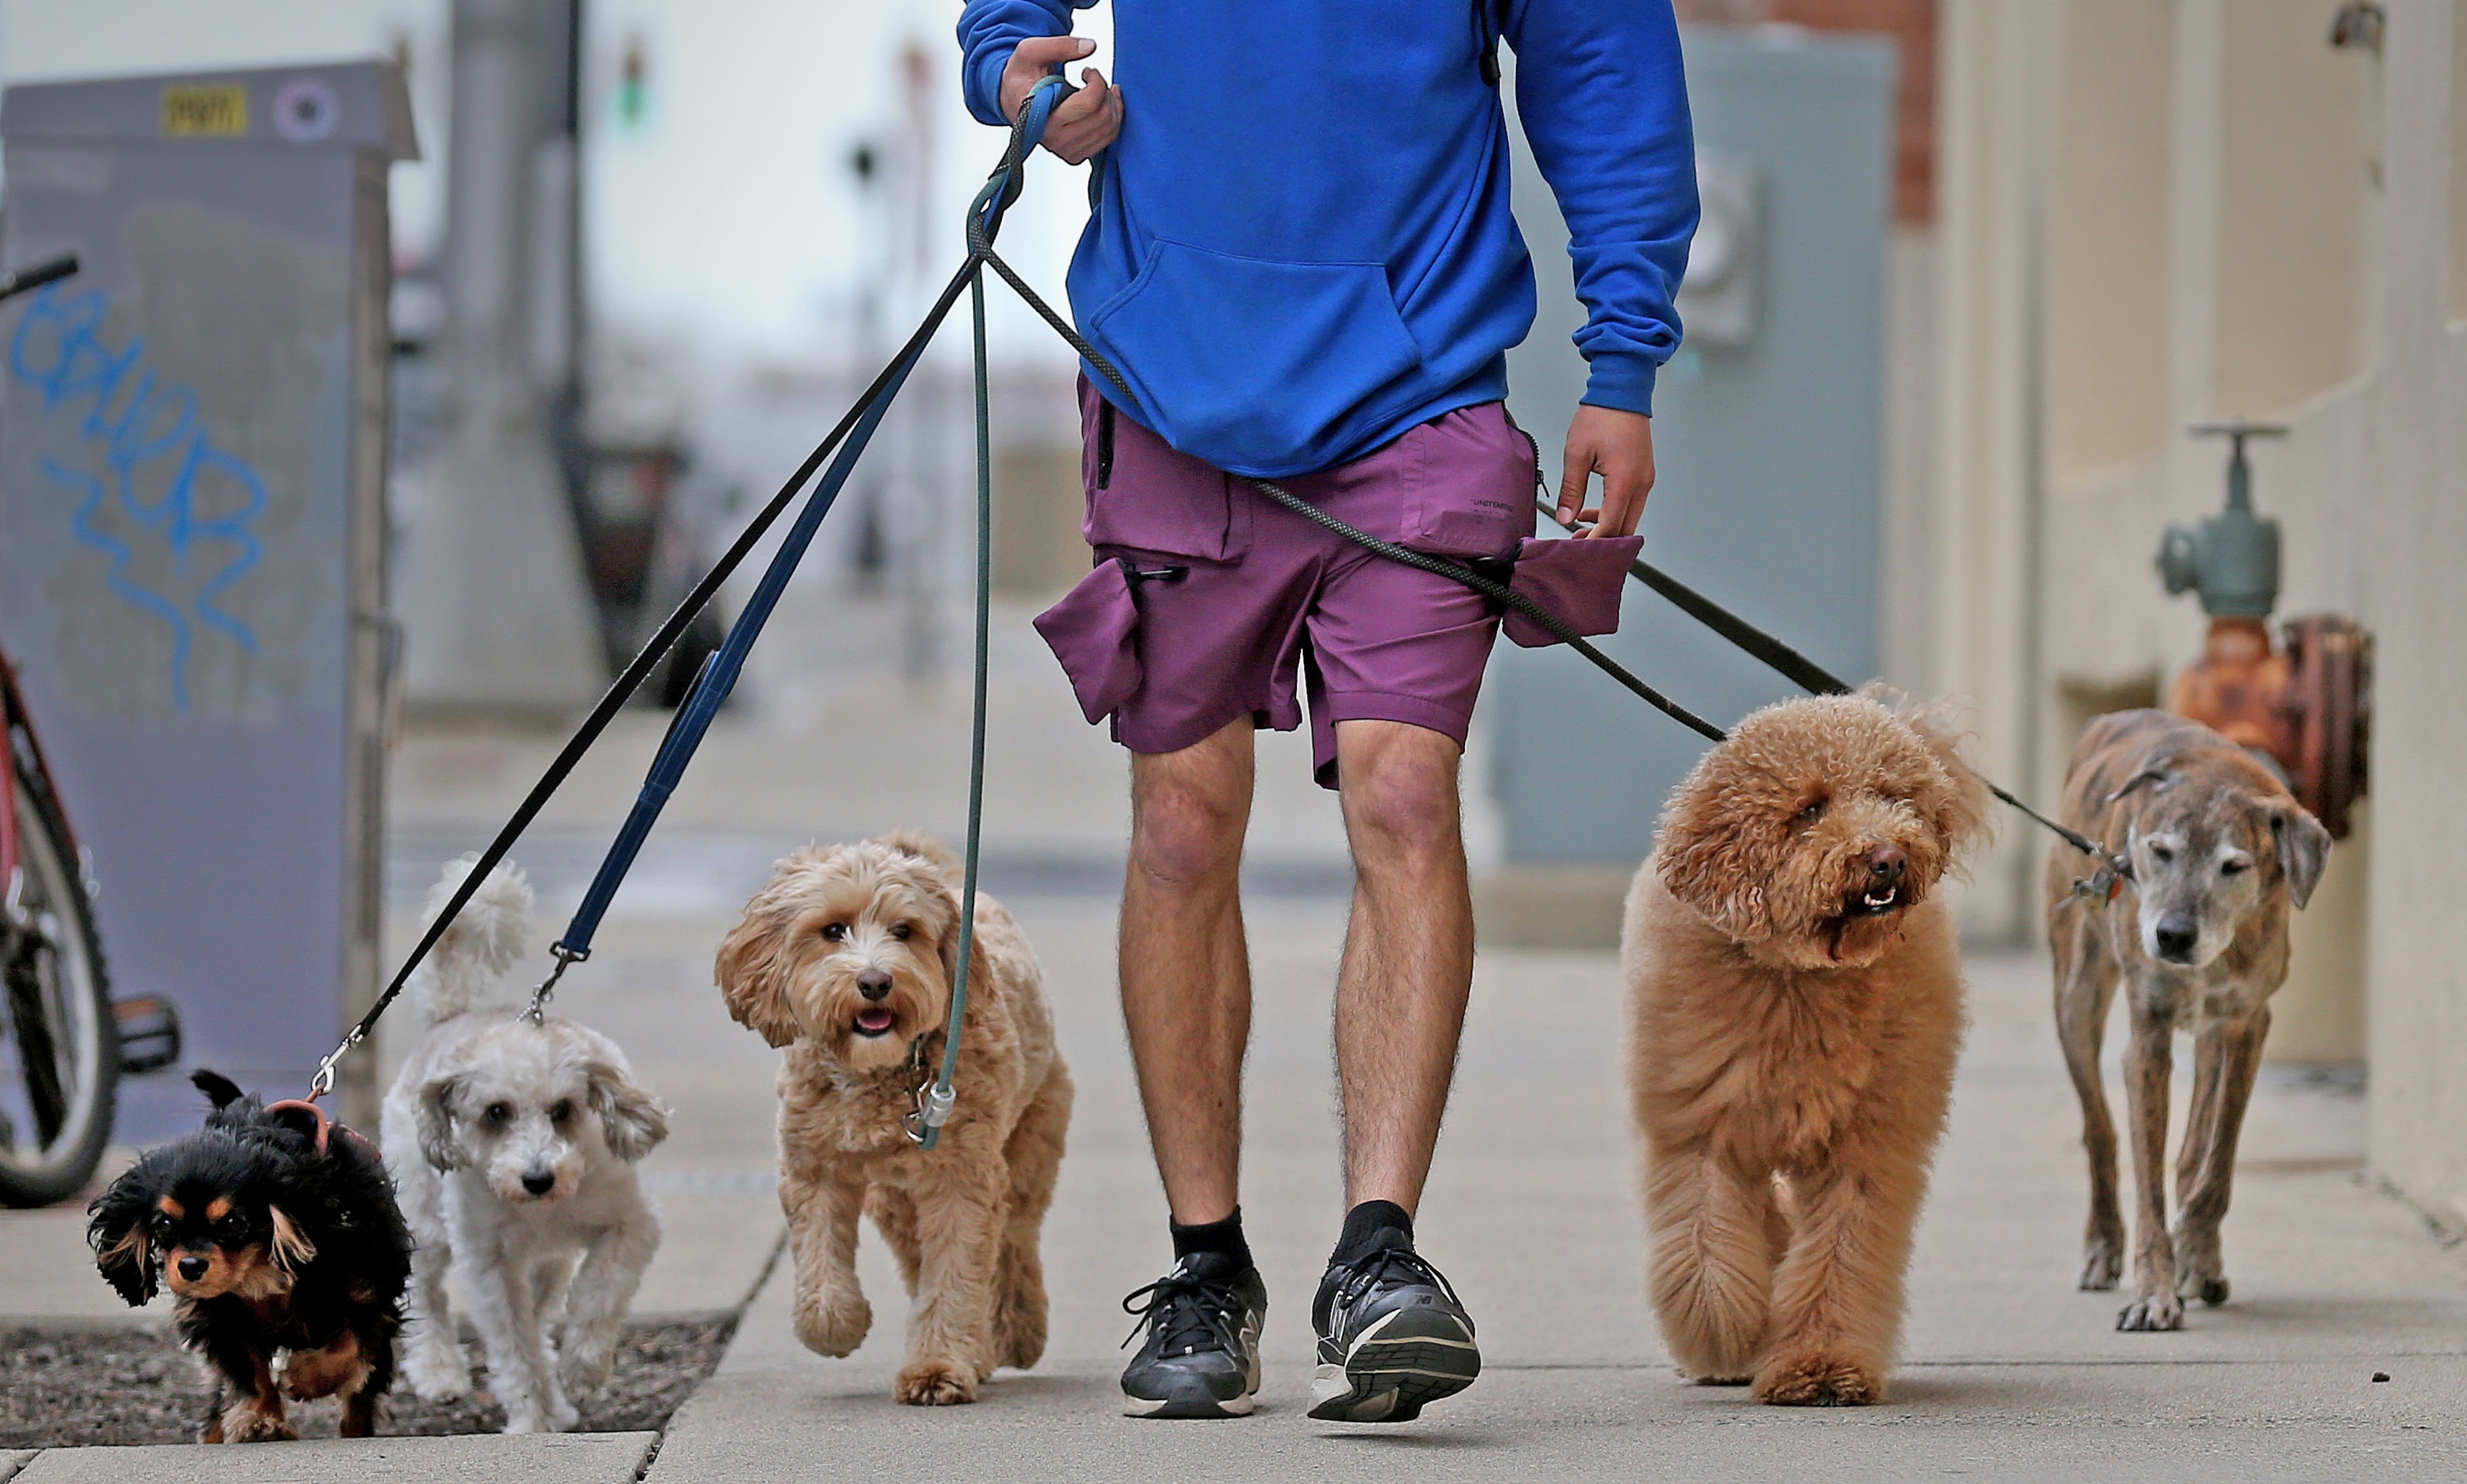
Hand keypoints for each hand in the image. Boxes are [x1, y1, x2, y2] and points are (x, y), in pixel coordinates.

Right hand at [1000, 37, 1121, 164]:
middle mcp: (1053, 139)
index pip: (1088, 104)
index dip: (1096, 82)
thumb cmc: (1021, 77)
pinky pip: (1107, 140)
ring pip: (1109, 129)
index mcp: (1041, 117)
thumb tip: (1089, 46)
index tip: (1088, 71)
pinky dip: (1113, 120)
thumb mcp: (1031, 51)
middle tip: (1094, 79)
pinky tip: (1103, 105)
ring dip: (1112, 104)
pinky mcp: (1074, 155)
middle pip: (1103, 116)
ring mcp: (1065, 150)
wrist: (1012, 99)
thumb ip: (1059, 46)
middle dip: (1105, 91)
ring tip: (1100, 90)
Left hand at [1557, 404, 1655, 537]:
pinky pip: (1632, 503)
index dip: (1593, 542)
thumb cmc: (1602, 416)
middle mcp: (1641, 483)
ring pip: (1631, 517)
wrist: (1622, 392)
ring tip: (1582, 528)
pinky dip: (1616, 512)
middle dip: (1603, 541)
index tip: (1576, 549)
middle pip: (1626, 528)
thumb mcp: (1576, 454)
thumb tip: (1566, 516)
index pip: (1611, 526)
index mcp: (1624, 481)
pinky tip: (1594, 510)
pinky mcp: (1644, 473)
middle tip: (1578, 543)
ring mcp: (1646, 479)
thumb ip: (1571, 490)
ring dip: (1609, 527)